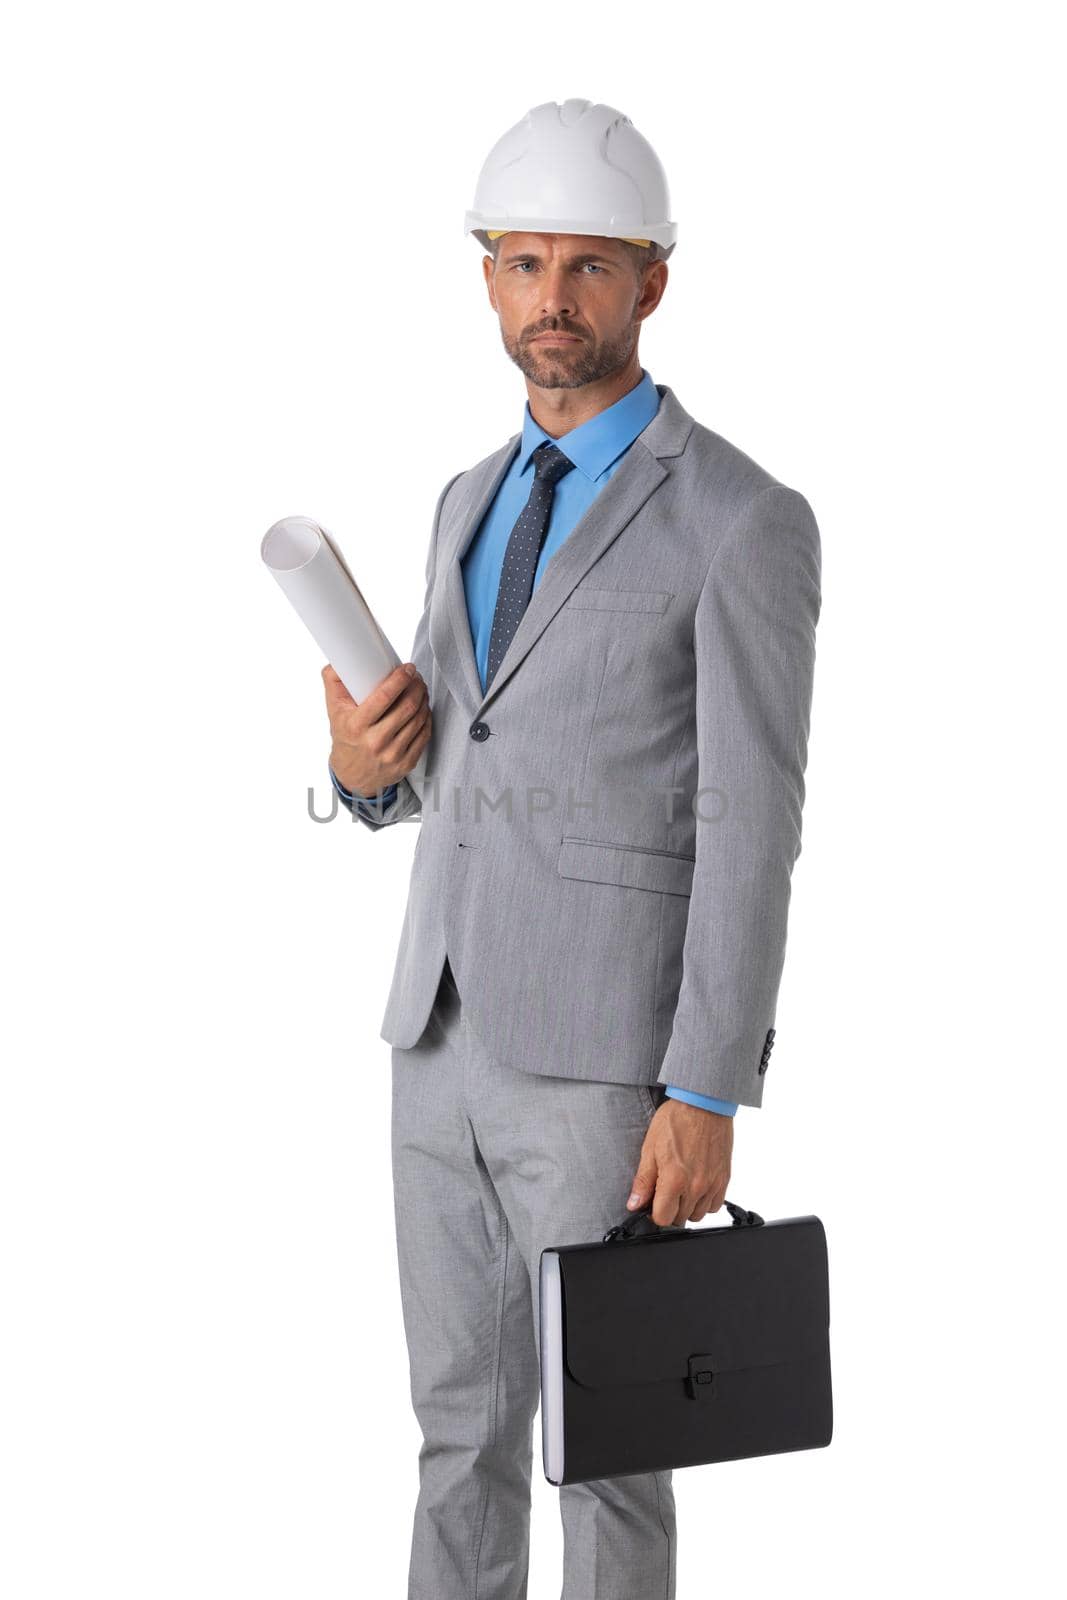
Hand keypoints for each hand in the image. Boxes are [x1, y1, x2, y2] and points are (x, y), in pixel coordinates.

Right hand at [323, 662, 430, 794]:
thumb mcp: (334, 710)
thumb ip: (334, 682)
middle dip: (416, 687)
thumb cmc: (345, 736)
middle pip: (406, 707)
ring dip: (423, 700)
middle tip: (417, 677)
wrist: (352, 775)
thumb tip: (339, 661)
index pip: (384, 698)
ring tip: (421, 689)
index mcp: (356, 726)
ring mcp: (392, 755)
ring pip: (418, 720)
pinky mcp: (406, 763)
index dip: (400, 679)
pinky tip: (423, 708)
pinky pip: (424, 735)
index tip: (408, 668)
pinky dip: (427, 718)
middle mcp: (375, 742)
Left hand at [627, 1099, 733, 1225]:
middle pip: (680, 1219)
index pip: (663, 1219)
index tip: (653, 1202)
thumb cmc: (677, 1120)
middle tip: (665, 1189)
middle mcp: (696, 1186)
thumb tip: (634, 1204)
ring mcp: (712, 1184)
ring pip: (698, 1214)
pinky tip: (696, 1185)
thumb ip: (643, 1181)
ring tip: (681, 1186)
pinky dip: (705, 1201)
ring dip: (687, 1206)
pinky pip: (715, 1205)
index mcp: (674, 1180)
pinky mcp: (724, 1179)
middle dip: (670, 1208)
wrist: (704, 1104)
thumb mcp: (650, 1148)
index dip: (654, 1212)